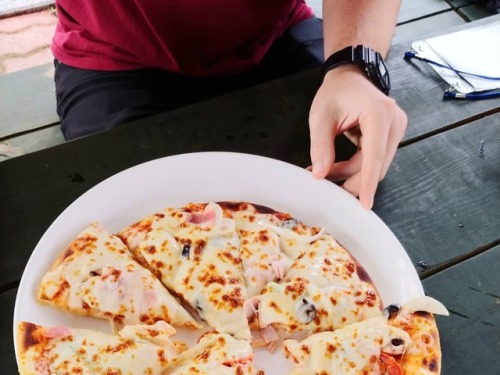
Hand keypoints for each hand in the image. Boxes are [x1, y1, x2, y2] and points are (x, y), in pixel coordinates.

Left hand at [309, 65, 406, 208]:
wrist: (351, 75)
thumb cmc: (336, 92)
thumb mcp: (321, 116)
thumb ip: (320, 146)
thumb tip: (320, 174)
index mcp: (379, 114)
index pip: (374, 156)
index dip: (368, 182)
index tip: (365, 204)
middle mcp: (394, 122)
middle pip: (376, 164)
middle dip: (353, 179)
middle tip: (327, 185)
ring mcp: (396, 128)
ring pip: (376, 164)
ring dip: (353, 173)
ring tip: (328, 172)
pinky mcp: (392, 134)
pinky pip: (375, 159)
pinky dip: (357, 166)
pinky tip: (338, 167)